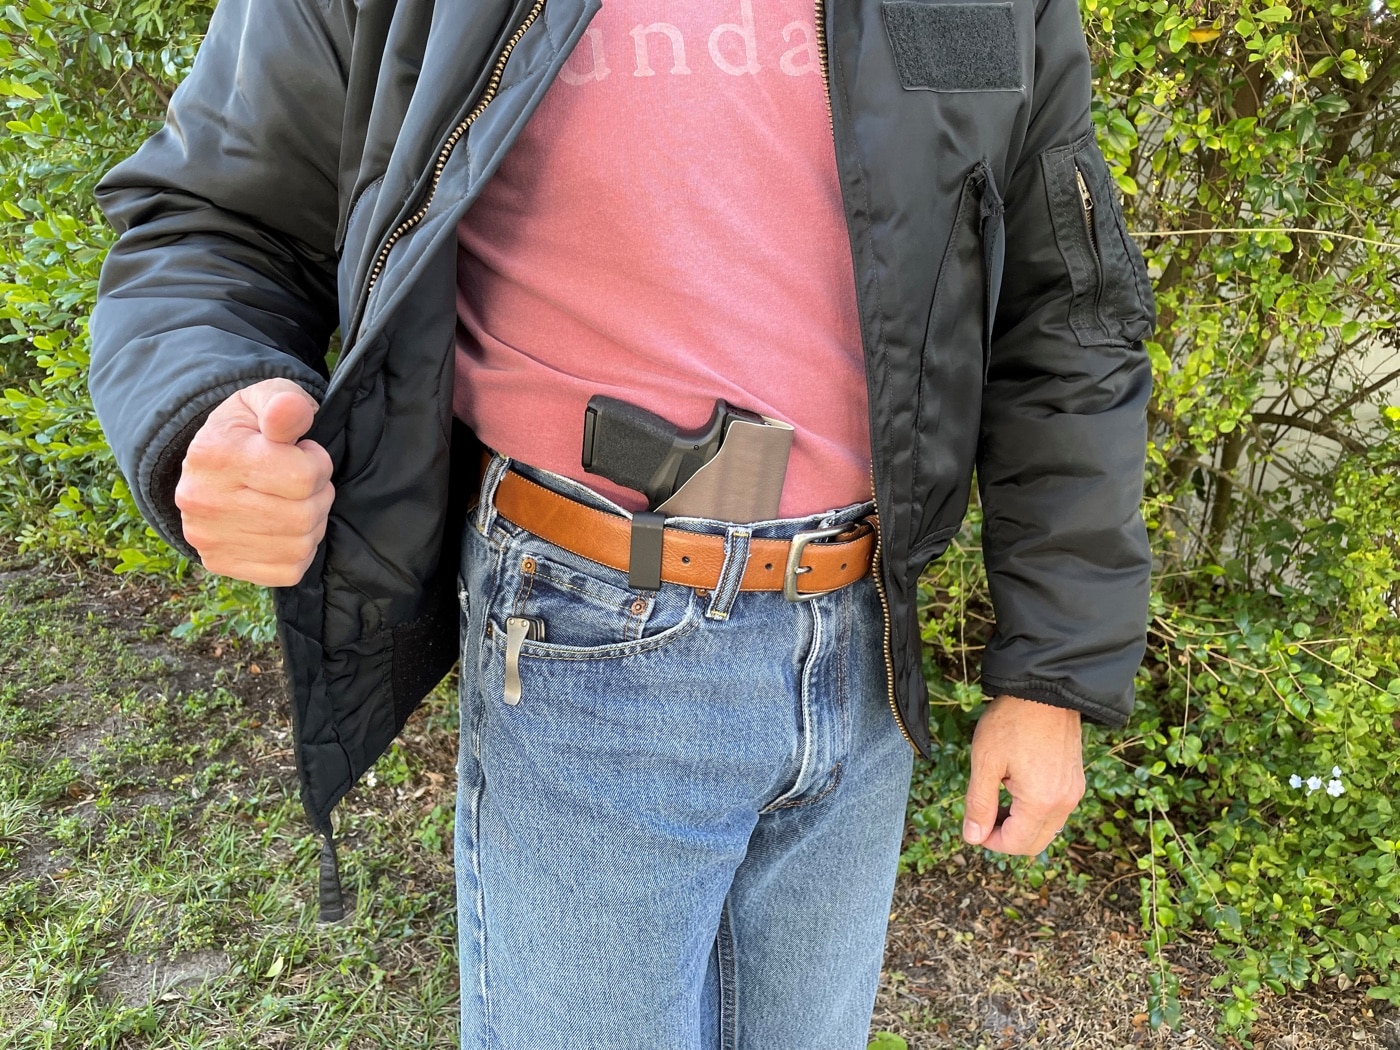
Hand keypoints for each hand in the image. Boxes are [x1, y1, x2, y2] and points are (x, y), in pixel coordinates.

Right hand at [175, 377, 334, 586]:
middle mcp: (203, 501)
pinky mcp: (220, 564)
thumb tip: (290, 409)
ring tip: (294, 500)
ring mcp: (208, 538)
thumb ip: (285, 402)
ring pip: (300, 546)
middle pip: (303, 515)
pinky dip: (298, 550)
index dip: (317, 463)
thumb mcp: (264, 399)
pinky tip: (284, 527)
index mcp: (214, 454)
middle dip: (318, 494)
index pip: (302, 477)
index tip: (303, 453)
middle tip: (302, 480)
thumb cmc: (248, 429)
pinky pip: (288, 571)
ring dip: (311, 523)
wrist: (209, 463)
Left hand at [961, 694, 1084, 855]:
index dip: (989, 841)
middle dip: (1006, 837)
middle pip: (1034, 843)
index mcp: (1042, 802)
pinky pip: (1056, 810)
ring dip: (1020, 825)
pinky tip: (1015, 788)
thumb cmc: (1011, 721)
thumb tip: (972, 837)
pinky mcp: (1075, 780)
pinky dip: (1034, 811)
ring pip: (1046, 828)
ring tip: (997, 799)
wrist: (1045, 689)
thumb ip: (979, 804)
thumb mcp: (985, 762)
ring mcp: (1074, 791)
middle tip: (983, 816)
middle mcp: (1065, 802)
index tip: (973, 825)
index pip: (1016, 844)